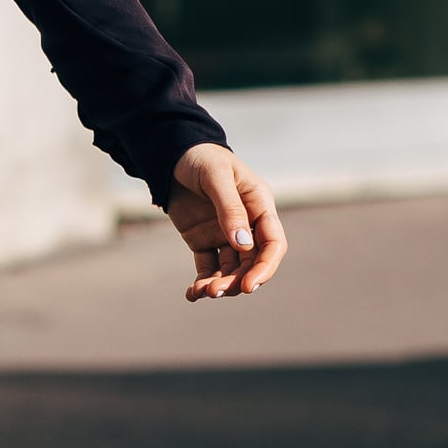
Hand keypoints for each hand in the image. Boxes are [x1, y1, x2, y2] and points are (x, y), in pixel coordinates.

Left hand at [165, 145, 284, 301]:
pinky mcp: (204, 241)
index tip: (248, 286)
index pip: (273, 244)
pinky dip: (202, 282)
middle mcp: (248, 225)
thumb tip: (243, 244)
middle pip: (252, 263)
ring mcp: (226, 235)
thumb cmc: (201, 157)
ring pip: (231, 269)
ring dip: (220, 284)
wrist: (173, 154)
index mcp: (260, 206)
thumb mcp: (216, 176)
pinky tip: (192, 293)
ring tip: (201, 292)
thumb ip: (230, 209)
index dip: (265, 268)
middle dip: (237, 281)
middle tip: (216, 292)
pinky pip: (208, 267)